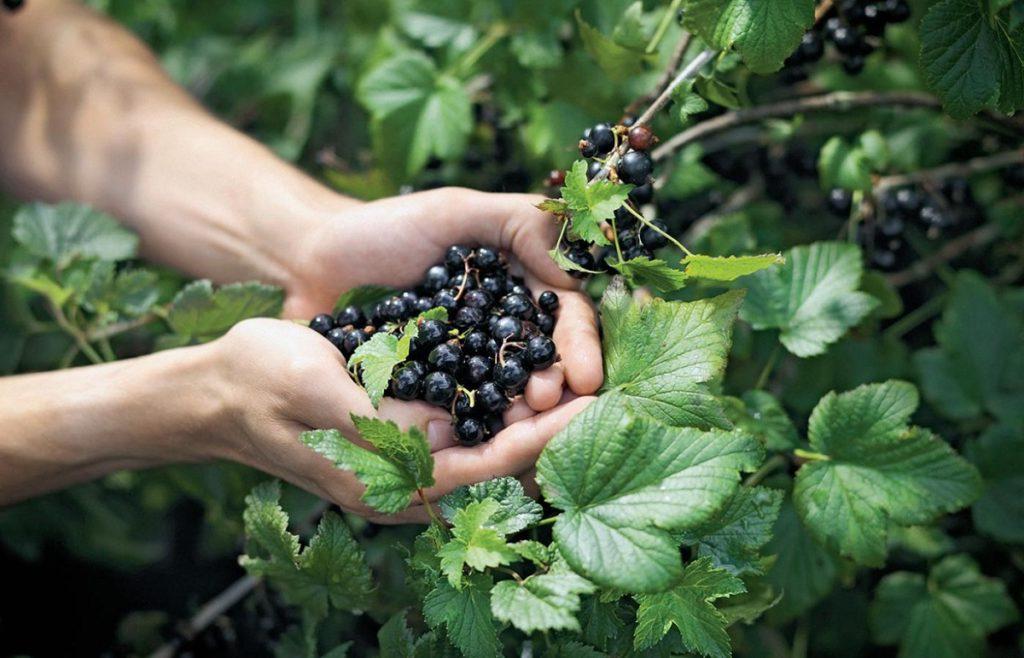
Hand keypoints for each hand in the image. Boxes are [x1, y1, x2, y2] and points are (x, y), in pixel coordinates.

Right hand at [205, 318, 594, 522]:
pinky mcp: (405, 433)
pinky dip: (506, 400)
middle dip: (557, 427)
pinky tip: (535, 367)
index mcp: (391, 483)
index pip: (490, 468)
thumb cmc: (259, 384)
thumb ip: (380, 421)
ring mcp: (408, 459)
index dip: (548, 438)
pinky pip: (470, 423)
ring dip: (538, 412)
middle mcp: (409, 481)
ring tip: (587, 374)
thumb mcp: (315, 390)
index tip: (596, 406)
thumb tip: (446, 438)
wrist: (218, 388)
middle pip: (504, 462)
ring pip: (492, 442)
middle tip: (609, 386)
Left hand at [284, 187, 604, 407]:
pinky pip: (458, 415)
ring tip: (522, 423)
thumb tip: (575, 272)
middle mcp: (501, 331)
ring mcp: (467, 367)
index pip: (564, 319)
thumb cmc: (382, 229)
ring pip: (506, 395)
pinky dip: (473, 427)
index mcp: (519, 286)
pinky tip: (480, 438)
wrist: (308, 263)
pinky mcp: (430, 396)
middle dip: (553, 386)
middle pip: (543, 364)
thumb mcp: (455, 210)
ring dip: (520, 414)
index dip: (578, 347)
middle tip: (544, 401)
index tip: (585, 378)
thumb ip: (521, 223)